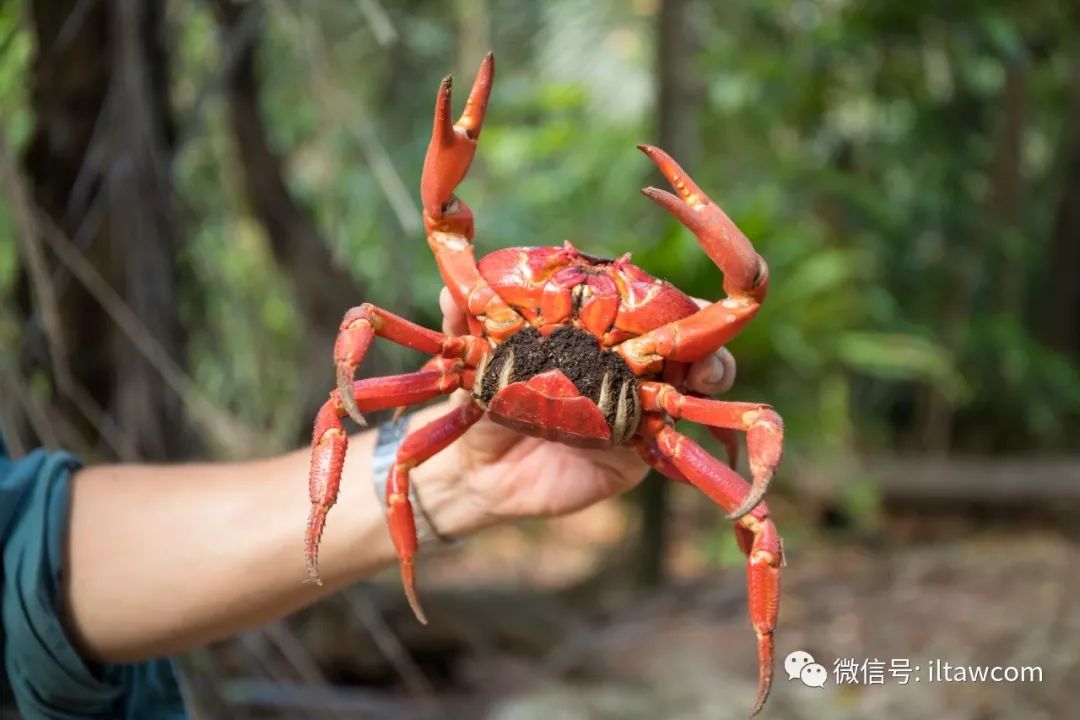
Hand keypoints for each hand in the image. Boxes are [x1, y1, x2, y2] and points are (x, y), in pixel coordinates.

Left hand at [415, 288, 736, 535]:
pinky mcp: (638, 453)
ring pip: (695, 385)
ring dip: (713, 372)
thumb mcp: (470, 358)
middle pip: (686, 340)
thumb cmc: (483, 398)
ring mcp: (638, 407)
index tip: (670, 295)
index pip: (644, 302)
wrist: (478, 468)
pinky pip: (676, 443)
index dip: (665, 297)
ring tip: (707, 374)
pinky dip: (692, 435)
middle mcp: (626, 363)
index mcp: (596, 329)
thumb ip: (465, 322)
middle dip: (704, 335)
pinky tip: (682, 425)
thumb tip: (449, 291)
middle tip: (700, 342)